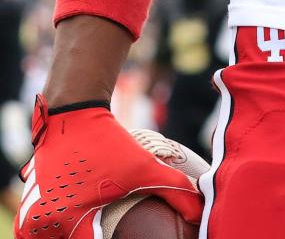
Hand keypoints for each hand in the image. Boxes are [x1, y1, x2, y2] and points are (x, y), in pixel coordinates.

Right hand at [16, 97, 202, 238]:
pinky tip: (63, 231)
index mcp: (70, 217)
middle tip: (96, 232)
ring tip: (83, 230)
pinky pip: (31, 236)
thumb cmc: (108, 144)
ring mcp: (30, 215)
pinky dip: (44, 236)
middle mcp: (44, 221)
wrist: (72, 116)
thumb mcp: (142, 167)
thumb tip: (199, 212)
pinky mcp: (26, 208)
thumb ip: (172, 188)